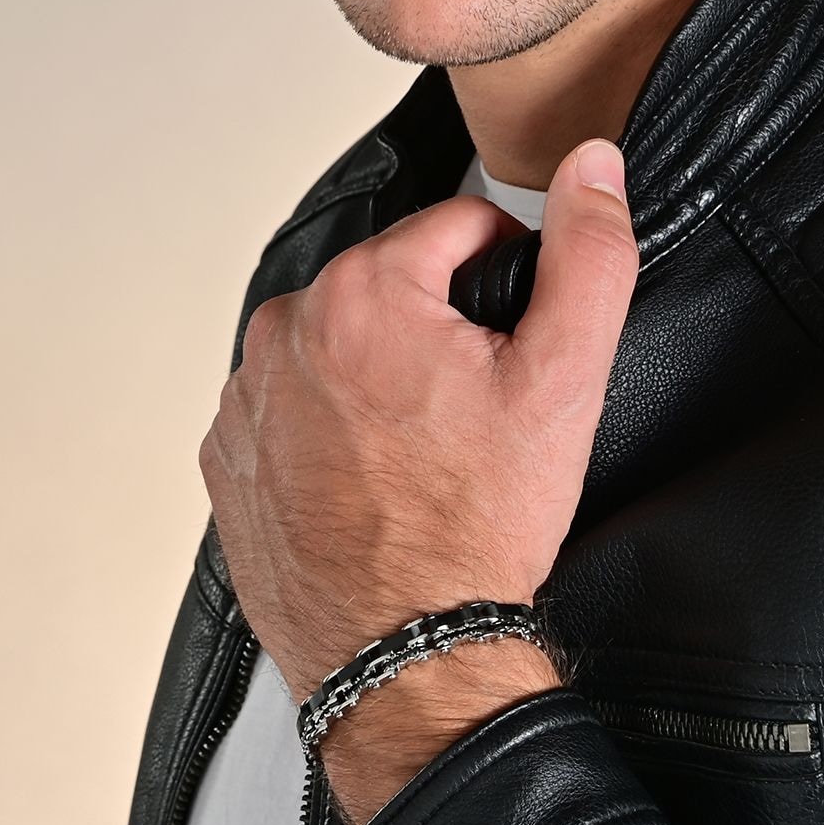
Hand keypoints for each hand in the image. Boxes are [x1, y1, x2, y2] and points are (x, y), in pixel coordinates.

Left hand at [199, 137, 637, 824]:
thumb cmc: (476, 529)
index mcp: (362, 291)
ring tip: (424, 452)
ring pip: (345, 342)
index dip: (507, 281)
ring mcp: (246, 397)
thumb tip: (594, 166)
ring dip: (384, 374)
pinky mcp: (229, 455)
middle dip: (441, 329)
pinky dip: (334, 425)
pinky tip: (374, 477)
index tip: (512, 351)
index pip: (459, 227)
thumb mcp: (563, 379)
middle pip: (396, 283)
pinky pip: (295, 403)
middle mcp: (284, 331)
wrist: (408, 658)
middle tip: (473, 413)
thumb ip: (589, 253)